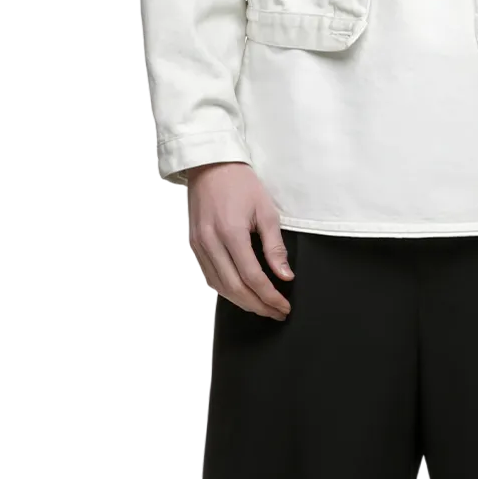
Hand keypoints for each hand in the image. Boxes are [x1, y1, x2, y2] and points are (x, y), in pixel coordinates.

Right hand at [185, 162, 294, 319]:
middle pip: (234, 288)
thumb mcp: (266, 210)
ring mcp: (197, 245)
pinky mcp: (192, 246)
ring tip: (262, 307)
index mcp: (230, 232)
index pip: (252, 277)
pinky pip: (209, 277)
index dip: (270, 297)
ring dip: (242, 302)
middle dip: (258, 306)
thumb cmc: (240, 183)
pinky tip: (241, 294)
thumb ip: (275, 246)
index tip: (283, 306)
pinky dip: (226, 291)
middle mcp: (210, 242)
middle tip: (276, 312)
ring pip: (219, 287)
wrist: (209, 166)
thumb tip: (285, 275)